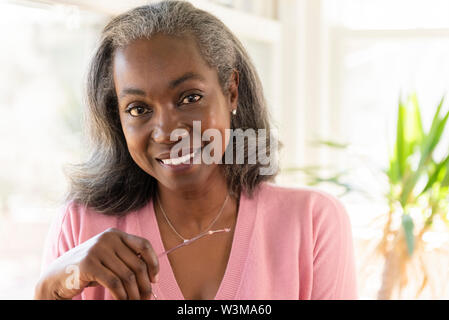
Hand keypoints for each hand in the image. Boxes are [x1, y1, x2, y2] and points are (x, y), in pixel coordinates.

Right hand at [35, 228, 158, 299]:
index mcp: (115, 234)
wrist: (56, 277)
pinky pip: (114, 283)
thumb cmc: (89, 270)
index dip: (153, 263)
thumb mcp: (110, 259)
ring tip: (135, 302)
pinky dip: (121, 296)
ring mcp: (97, 249)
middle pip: (137, 264)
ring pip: (127, 276)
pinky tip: (122, 301)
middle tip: (146, 298)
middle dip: (145, 284)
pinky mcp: (88, 264)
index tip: (155, 279)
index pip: (144, 245)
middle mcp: (107, 238)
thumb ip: (127, 259)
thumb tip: (152, 275)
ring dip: (134, 293)